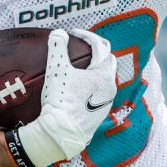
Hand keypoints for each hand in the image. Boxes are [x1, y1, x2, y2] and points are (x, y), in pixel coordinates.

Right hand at [18, 28, 116, 166]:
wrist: (61, 133)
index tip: (72, 33)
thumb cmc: (60, 100)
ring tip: (81, 65)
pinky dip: (94, 82)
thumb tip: (58, 33)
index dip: (86, 35)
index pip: (99, 45)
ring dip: (97, 67)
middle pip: (109, 60)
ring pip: (106, 77)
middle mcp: (110, 87)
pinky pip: (101, 91)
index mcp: (103, 74)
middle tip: (81, 46)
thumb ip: (57, 47)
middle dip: (97, 49)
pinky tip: (80, 85)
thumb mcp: (56, 70)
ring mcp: (107, 101)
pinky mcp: (101, 112)